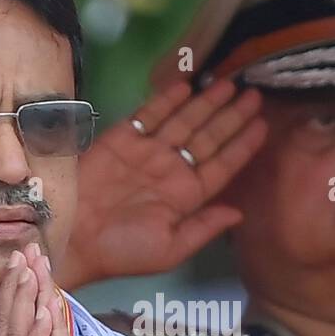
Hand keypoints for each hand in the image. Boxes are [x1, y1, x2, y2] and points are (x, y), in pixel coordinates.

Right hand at [56, 78, 267, 289]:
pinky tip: (187, 85)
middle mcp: (171, 170)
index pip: (222, 165)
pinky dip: (167, 99)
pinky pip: (148, 114)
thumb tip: (239, 212)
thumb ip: (204, 228)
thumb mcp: (170, 249)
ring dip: (207, 102)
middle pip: (208, 137)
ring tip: (230, 83)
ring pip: (184, 121)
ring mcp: (147, 153)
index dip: (243, 144)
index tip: (264, 124)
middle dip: (232, 116)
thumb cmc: (121, 252)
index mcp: (186, 197)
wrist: (70, 241)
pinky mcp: (121, 140)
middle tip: (255, 94)